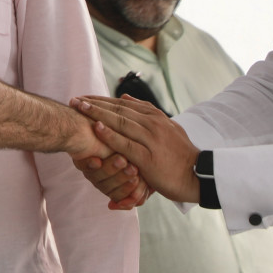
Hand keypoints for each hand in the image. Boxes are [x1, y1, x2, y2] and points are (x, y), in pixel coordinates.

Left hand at [75, 95, 201, 204]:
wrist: (198, 175)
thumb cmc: (179, 155)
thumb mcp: (167, 128)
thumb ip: (147, 112)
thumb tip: (126, 97)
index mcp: (155, 117)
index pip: (124, 104)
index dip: (102, 100)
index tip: (84, 98)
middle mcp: (153, 124)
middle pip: (119, 109)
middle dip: (94, 104)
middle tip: (74, 100)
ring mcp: (151, 140)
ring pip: (120, 122)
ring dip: (98, 114)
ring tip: (80, 109)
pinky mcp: (148, 157)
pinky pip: (126, 143)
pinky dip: (111, 135)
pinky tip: (97, 128)